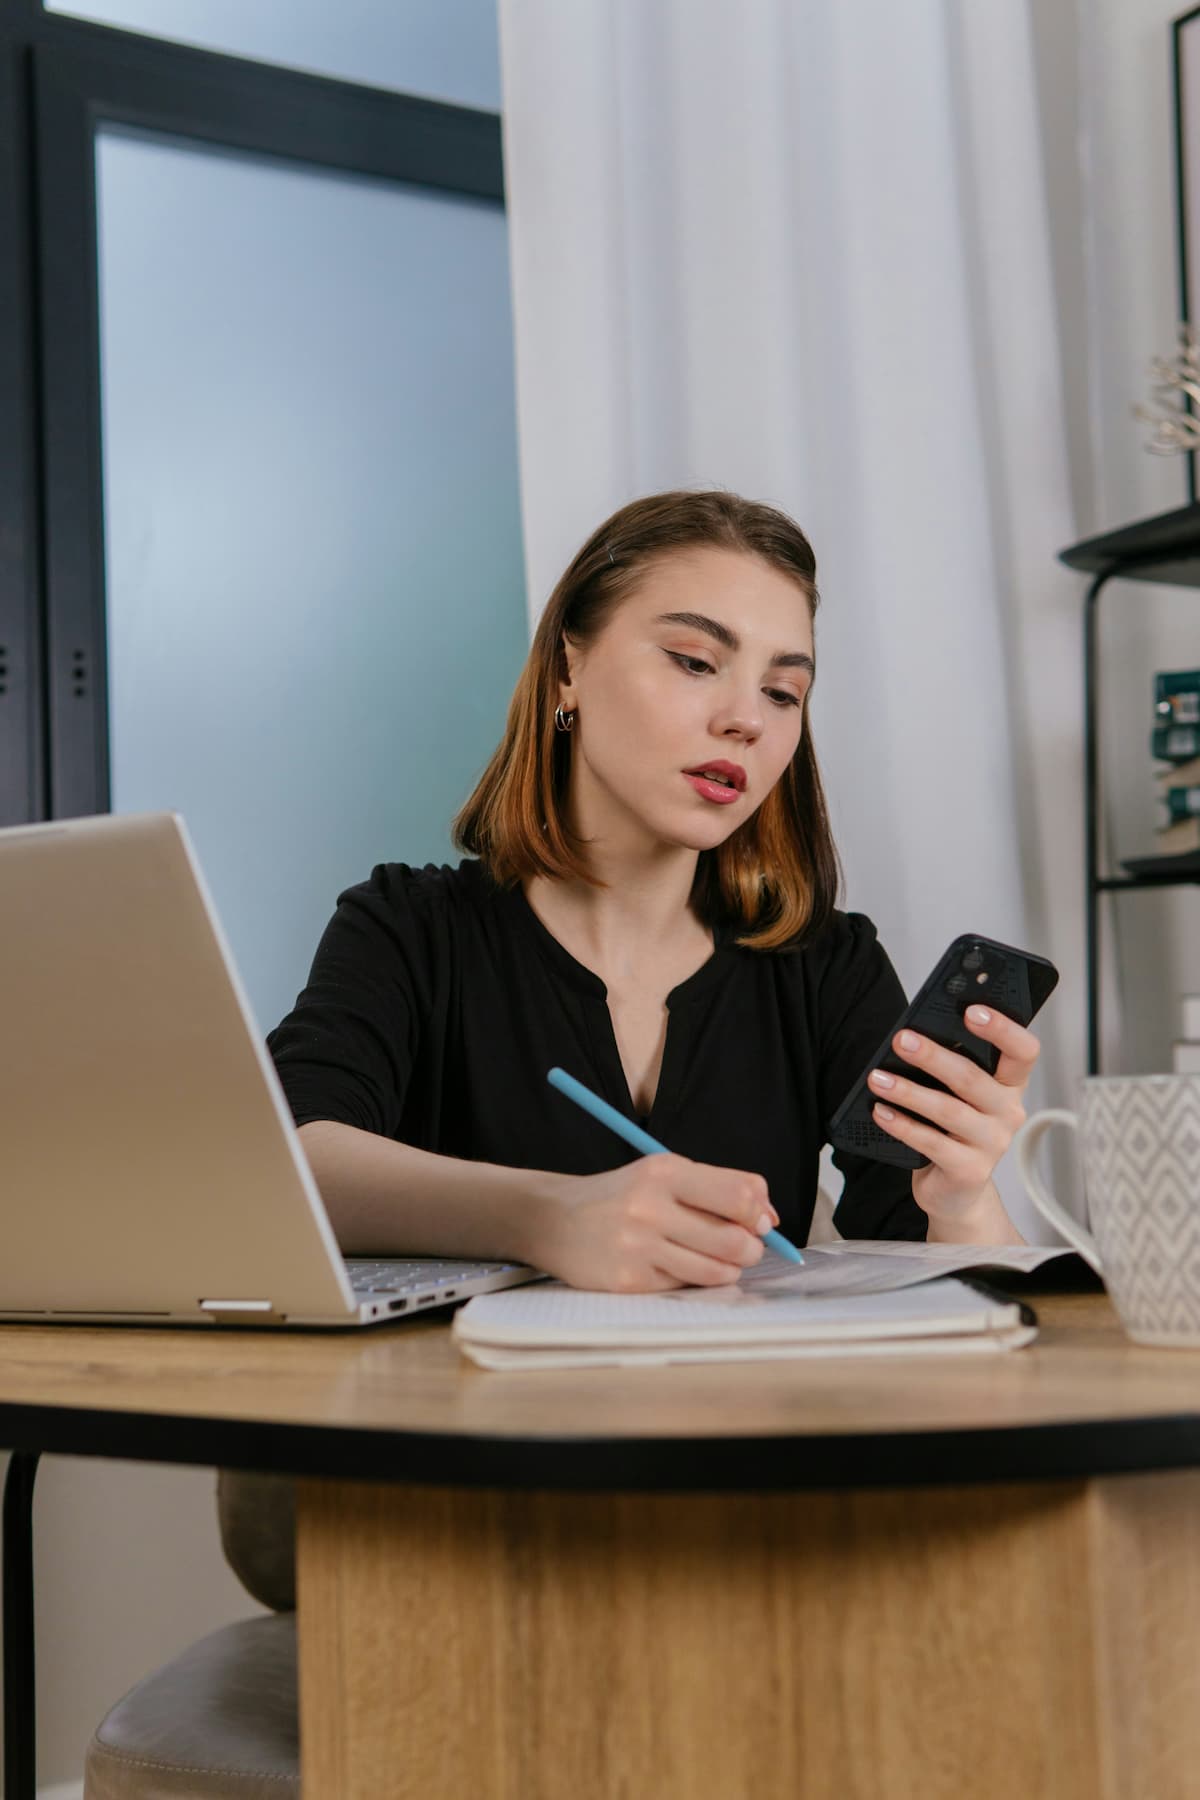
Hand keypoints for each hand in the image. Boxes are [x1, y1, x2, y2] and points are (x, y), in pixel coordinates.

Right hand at [532, 1155, 779, 1291]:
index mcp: (664, 1171)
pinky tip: (676, 1265)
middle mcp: (649, 1207)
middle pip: (735, 1239)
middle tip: (746, 1248)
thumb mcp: (663, 1174)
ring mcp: (637, 1247)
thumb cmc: (622, 1196)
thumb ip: (716, 1188)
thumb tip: (769, 1218)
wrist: (555, 1220)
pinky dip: (693, 1279)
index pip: (739, 1194)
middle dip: (752, 1248)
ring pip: (717, 1270)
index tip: (760, 1220)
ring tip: (716, 1259)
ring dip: (728, 1268)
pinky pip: (686, 1286)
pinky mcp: (629, 1281)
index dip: (760, 1213)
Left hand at [866, 1005, 1038, 1225]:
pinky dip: (902, 1125)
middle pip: (972, 1078)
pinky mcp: (970, 1170)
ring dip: (908, 1091)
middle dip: (933, 1056)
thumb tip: (913, 1036)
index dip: (1003, 1029)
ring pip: (948, 1110)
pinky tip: (881, 1111)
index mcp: (1010, 1086)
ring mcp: (993, 1143)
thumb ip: (950, 1068)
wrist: (955, 1191)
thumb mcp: (959, 1096)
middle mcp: (1008, 1112)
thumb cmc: (953, 1130)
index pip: (1024, 1051)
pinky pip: (932, 1143)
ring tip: (877, 1078)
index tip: (972, 1010)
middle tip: (901, 1039)